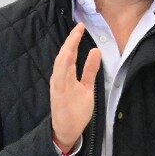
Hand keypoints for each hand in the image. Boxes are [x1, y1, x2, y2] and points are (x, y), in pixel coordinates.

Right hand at [50, 24, 101, 153]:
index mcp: (66, 75)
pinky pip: (60, 78)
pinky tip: (68, 56)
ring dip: (67, 49)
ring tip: (74, 36)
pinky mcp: (59, 95)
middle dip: (71, 41)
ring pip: (61, 64)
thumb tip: (95, 51)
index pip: (70, 53)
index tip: (81, 26)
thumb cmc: (75, 109)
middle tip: (79, 26)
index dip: (74, 40)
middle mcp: (60, 78)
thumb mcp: (87, 86)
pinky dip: (63, 66)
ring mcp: (58, 86)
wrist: (66, 129)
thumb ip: (89, 70)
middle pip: (64, 55)